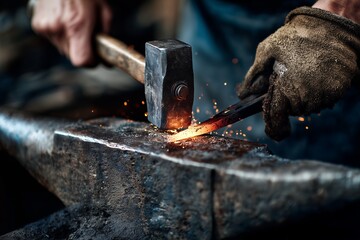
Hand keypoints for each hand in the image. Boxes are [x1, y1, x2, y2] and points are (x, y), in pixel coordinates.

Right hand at [31, 0, 111, 66]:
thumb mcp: (102, 8)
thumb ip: (105, 33)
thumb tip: (106, 55)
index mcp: (77, 24)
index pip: (82, 60)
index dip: (91, 62)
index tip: (96, 57)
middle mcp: (59, 28)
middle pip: (73, 56)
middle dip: (83, 51)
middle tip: (88, 38)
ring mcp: (46, 27)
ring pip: (63, 49)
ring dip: (72, 43)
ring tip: (75, 24)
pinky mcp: (38, 25)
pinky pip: (53, 39)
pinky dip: (60, 35)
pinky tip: (64, 20)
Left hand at [237, 7, 359, 140]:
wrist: (331, 27)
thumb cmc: (295, 37)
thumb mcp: (267, 51)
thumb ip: (253, 75)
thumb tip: (242, 94)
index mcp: (285, 89)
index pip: (277, 118)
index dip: (274, 128)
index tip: (275, 133)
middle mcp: (306, 97)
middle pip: (293, 110)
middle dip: (288, 99)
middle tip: (291, 78)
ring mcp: (324, 95)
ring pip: (309, 106)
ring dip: (305, 95)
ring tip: (305, 73)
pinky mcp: (338, 91)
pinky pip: (325, 99)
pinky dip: (320, 91)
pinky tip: (317, 74)